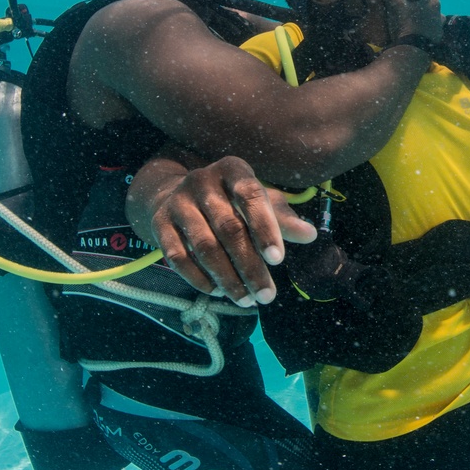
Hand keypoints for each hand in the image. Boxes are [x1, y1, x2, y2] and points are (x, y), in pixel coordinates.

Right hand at [147, 158, 316, 302]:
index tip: (278, 260)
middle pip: (228, 228)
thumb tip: (310, 235)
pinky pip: (177, 256)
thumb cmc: (231, 202)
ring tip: (246, 300)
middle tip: (267, 295)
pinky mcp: (159, 223)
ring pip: (204, 246)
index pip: (250, 195)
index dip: (264, 227)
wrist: (176, 196)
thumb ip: (283, 219)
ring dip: (227, 278)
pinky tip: (217, 292)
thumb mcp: (259, 203)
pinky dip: (198, 278)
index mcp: (232, 169)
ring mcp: (177, 201)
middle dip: (250, 266)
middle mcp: (202, 180)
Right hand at [371, 0, 443, 47]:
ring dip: (428, 15)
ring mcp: (438, 28)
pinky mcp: (435, 41)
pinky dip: (426, 29)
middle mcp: (439, 14)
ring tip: (418, 13)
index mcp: (432, 2)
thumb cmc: (406, 25)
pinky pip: (432, 31)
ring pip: (435, 17)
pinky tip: (419, 30)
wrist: (412, 53)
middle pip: (435, 1)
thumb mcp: (395, 4)